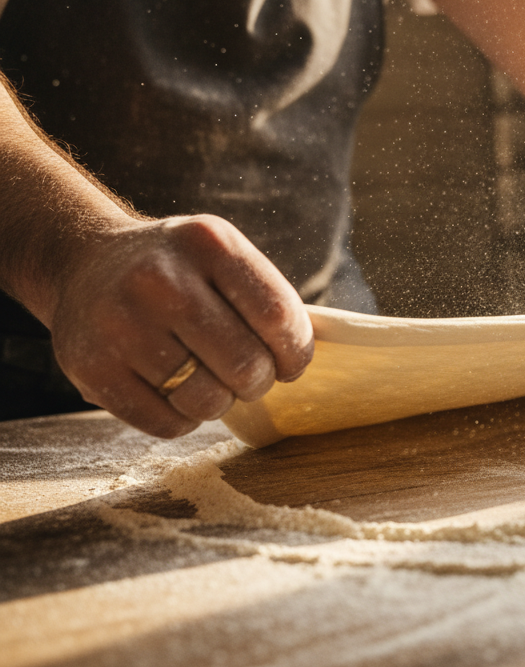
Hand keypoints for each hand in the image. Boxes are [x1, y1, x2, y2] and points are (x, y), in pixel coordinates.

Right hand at [47, 215, 313, 437]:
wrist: (85, 262)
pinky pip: (167, 423)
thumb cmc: (177, 270)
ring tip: (209, 381)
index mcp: (207, 244)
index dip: (295, 353)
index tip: (289, 362)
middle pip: (245, 364)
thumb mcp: (221, 256)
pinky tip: (176, 394)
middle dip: (259, 381)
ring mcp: (119, 324)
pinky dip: (184, 419)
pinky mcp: (91, 367)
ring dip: (221, 402)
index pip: (278, 317)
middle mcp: (160, 279)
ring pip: (207, 399)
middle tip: (247, 375)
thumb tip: (298, 361)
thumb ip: (265, 299)